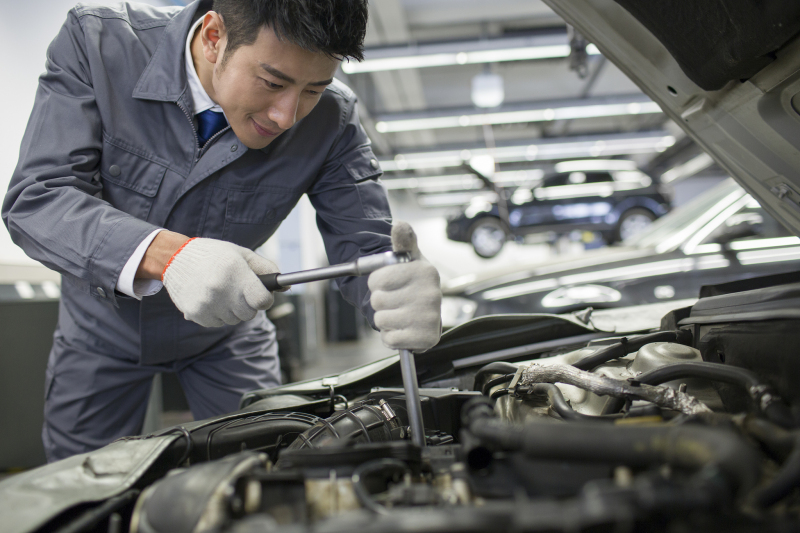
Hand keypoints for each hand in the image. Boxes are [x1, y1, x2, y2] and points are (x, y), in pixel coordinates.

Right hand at [162, 237, 277, 326]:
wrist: (175, 258)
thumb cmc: (214, 255)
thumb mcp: (242, 254)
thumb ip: (266, 268)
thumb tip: (286, 286)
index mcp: (235, 272)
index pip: (262, 300)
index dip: (265, 299)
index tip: (261, 295)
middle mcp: (221, 289)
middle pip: (249, 313)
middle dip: (249, 304)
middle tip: (240, 291)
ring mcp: (207, 303)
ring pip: (234, 320)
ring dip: (233, 310)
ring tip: (223, 292)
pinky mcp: (196, 314)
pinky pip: (218, 323)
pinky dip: (218, 315)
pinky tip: (211, 299)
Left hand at [368, 222, 441, 350]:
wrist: (425, 311)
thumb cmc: (412, 282)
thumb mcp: (408, 257)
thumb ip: (402, 240)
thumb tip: (399, 225)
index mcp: (425, 271)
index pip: (377, 279)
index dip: (376, 283)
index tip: (388, 283)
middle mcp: (431, 294)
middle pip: (377, 300)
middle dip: (381, 302)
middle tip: (395, 300)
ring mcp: (429, 317)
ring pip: (381, 319)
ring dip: (385, 319)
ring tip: (399, 314)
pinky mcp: (426, 338)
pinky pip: (389, 339)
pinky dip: (391, 336)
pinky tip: (402, 328)